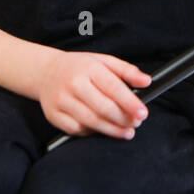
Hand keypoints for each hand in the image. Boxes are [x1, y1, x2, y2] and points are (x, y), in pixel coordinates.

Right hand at [37, 51, 151, 138]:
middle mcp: (73, 84)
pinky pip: (77, 130)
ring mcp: (61, 101)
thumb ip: (127, 70)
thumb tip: (147, 82)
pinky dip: (93, 132)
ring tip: (126, 131)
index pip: (113, 88)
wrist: (46, 72)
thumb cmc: (80, 67)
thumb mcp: (104, 61)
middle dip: (123, 119)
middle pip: (103, 108)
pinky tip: (104, 130)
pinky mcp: (54, 116)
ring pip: (91, 122)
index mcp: (89, 68)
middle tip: (136, 124)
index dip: (130, 103)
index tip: (143, 113)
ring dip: (112, 130)